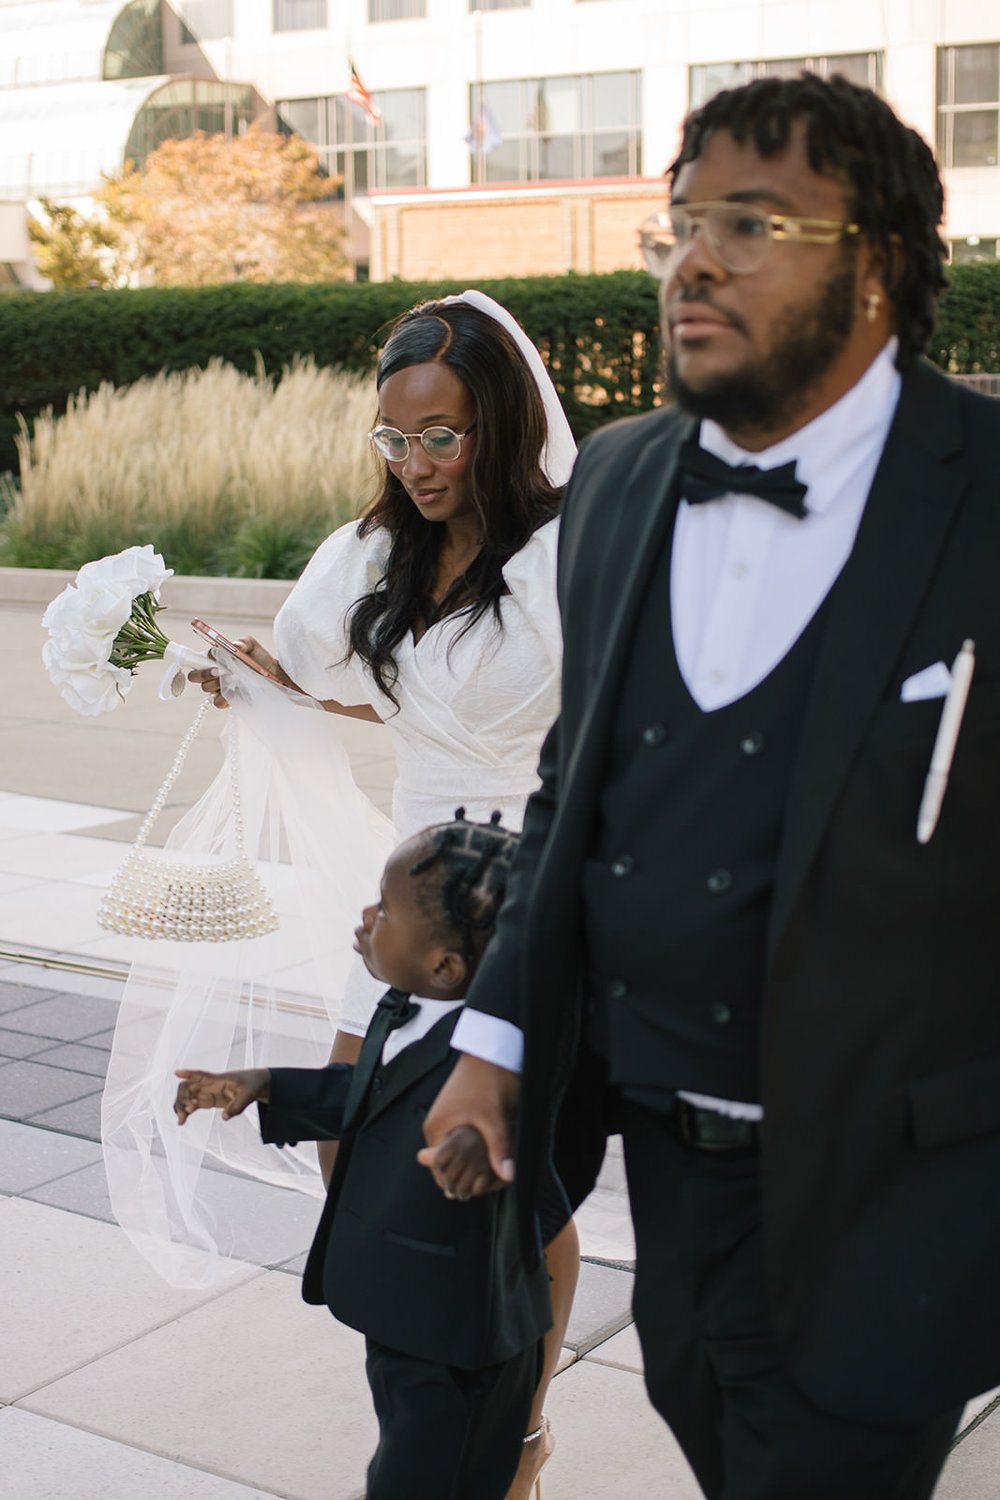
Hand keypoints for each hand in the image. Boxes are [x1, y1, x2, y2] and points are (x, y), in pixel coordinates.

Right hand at [174, 1067, 269, 1123]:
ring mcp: (206, 1093)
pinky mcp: (207, 1101)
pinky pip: (192, 1105)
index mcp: (218, 1079)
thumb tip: (224, 1117)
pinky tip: (181, 1122)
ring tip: (181, 1120)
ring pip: (186, 1097)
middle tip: (186, 1112)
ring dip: (180, 1107)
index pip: (200, 1074)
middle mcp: (208, 1085)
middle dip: (182, 1098)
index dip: (188, 1073)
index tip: (177, 1073)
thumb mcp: (249, 1095)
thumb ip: (237, 1106)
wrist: (255, 1085)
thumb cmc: (251, 1085)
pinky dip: (185, 1112)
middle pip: (187, 1087)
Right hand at [187, 636, 281, 707]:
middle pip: (195, 676)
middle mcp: (213, 675)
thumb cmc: (260, 660)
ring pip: (206, 688)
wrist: (275, 676)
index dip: (194, 658)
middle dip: (205, 673)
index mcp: (214, 660)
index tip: (208, 657)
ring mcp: (219, 688)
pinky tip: (236, 690)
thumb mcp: (252, 646)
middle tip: (219, 670)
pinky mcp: (228, 700)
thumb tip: (235, 645)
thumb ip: (242, 642)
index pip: (195, 660)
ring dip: (217, 683)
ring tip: (234, 678)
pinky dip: (225, 696)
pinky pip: (218, 702)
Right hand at [417, 1054, 518, 1196]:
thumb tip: (507, 1175)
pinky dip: (474, 1150)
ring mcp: (447, 1120)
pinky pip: (461, 1142)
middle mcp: (437, 1127)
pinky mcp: (458, 1116)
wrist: (491, 1051)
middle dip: (465, 1174)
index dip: (457, 1182)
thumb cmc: (487, 1079)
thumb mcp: (494, 1117)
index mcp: (436, 1129)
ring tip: (491, 1170)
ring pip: (456, 1154)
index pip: (438, 1170)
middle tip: (489, 1181)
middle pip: (447, 1164)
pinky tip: (491, 1154)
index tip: (478, 1188)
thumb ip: (498, 1148)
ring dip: (471, 1163)